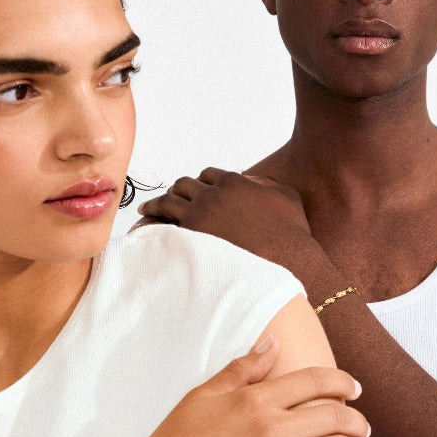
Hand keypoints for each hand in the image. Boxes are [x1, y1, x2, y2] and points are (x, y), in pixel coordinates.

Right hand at [122, 336, 372, 436]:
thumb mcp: (200, 398)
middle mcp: (273, 429)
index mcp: (255, 400)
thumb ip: (241, 369)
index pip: (314, 382)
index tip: (355, 388)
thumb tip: (274, 342)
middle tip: (363, 424)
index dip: (342, 382)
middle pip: (335, 416)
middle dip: (357, 418)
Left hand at [135, 168, 313, 266]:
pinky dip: (151, 222)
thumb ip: (266, 184)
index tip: (198, 190)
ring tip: (146, 209)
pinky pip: (163, 225)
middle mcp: (213, 194)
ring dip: (156, 204)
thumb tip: (253, 181)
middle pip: (185, 185)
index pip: (210, 175)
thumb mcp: (286, 196)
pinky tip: (144, 226)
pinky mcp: (191, 237)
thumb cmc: (291, 234)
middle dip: (177, 190)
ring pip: (169, 202)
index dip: (203, 182)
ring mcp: (200, 215)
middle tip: (169, 197)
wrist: (287, 262)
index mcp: (234, 182)